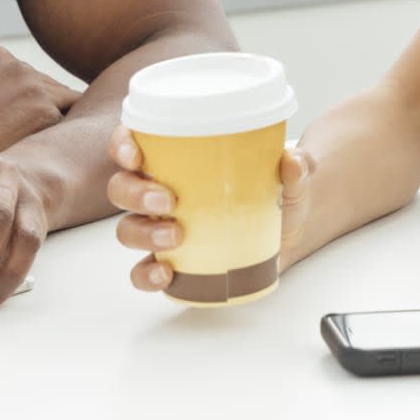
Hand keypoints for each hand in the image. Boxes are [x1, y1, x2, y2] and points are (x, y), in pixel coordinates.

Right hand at [105, 125, 315, 292]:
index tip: (135, 154)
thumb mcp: (291, 178)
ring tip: (177, 237)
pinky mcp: (171, 261)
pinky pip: (142, 271)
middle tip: (169, 201)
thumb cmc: (275, 194)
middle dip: (136, 193)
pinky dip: (146, 275)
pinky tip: (166, 274)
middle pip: (122, 188)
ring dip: (143, 233)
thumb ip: (297, 168)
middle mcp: (159, 192)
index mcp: (176, 160)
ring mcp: (161, 228)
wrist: (286, 236)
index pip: (132, 144)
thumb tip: (294, 161)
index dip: (122, 145)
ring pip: (127, 228)